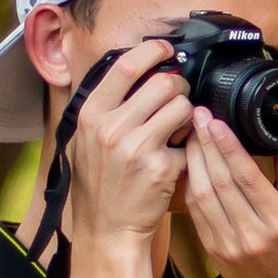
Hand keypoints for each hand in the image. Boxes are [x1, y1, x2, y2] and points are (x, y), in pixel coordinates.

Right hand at [68, 41, 193, 245]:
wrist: (107, 228)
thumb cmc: (99, 183)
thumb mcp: (87, 139)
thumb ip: (106, 107)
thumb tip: (133, 70)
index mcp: (92, 114)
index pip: (125, 66)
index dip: (151, 51)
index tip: (165, 49)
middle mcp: (112, 128)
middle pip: (163, 83)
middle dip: (178, 86)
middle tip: (178, 96)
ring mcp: (138, 148)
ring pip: (182, 107)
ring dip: (187, 114)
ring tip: (178, 128)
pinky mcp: (161, 168)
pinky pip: (190, 141)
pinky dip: (189, 145)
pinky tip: (178, 154)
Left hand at [181, 115, 277, 277]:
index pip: (246, 176)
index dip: (226, 146)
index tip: (214, 120)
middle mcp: (253, 233)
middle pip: (219, 181)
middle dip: (204, 144)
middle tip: (196, 115)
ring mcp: (229, 244)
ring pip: (201, 195)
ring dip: (192, 161)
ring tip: (189, 134)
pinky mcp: (213, 250)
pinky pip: (195, 211)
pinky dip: (190, 184)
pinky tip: (189, 164)